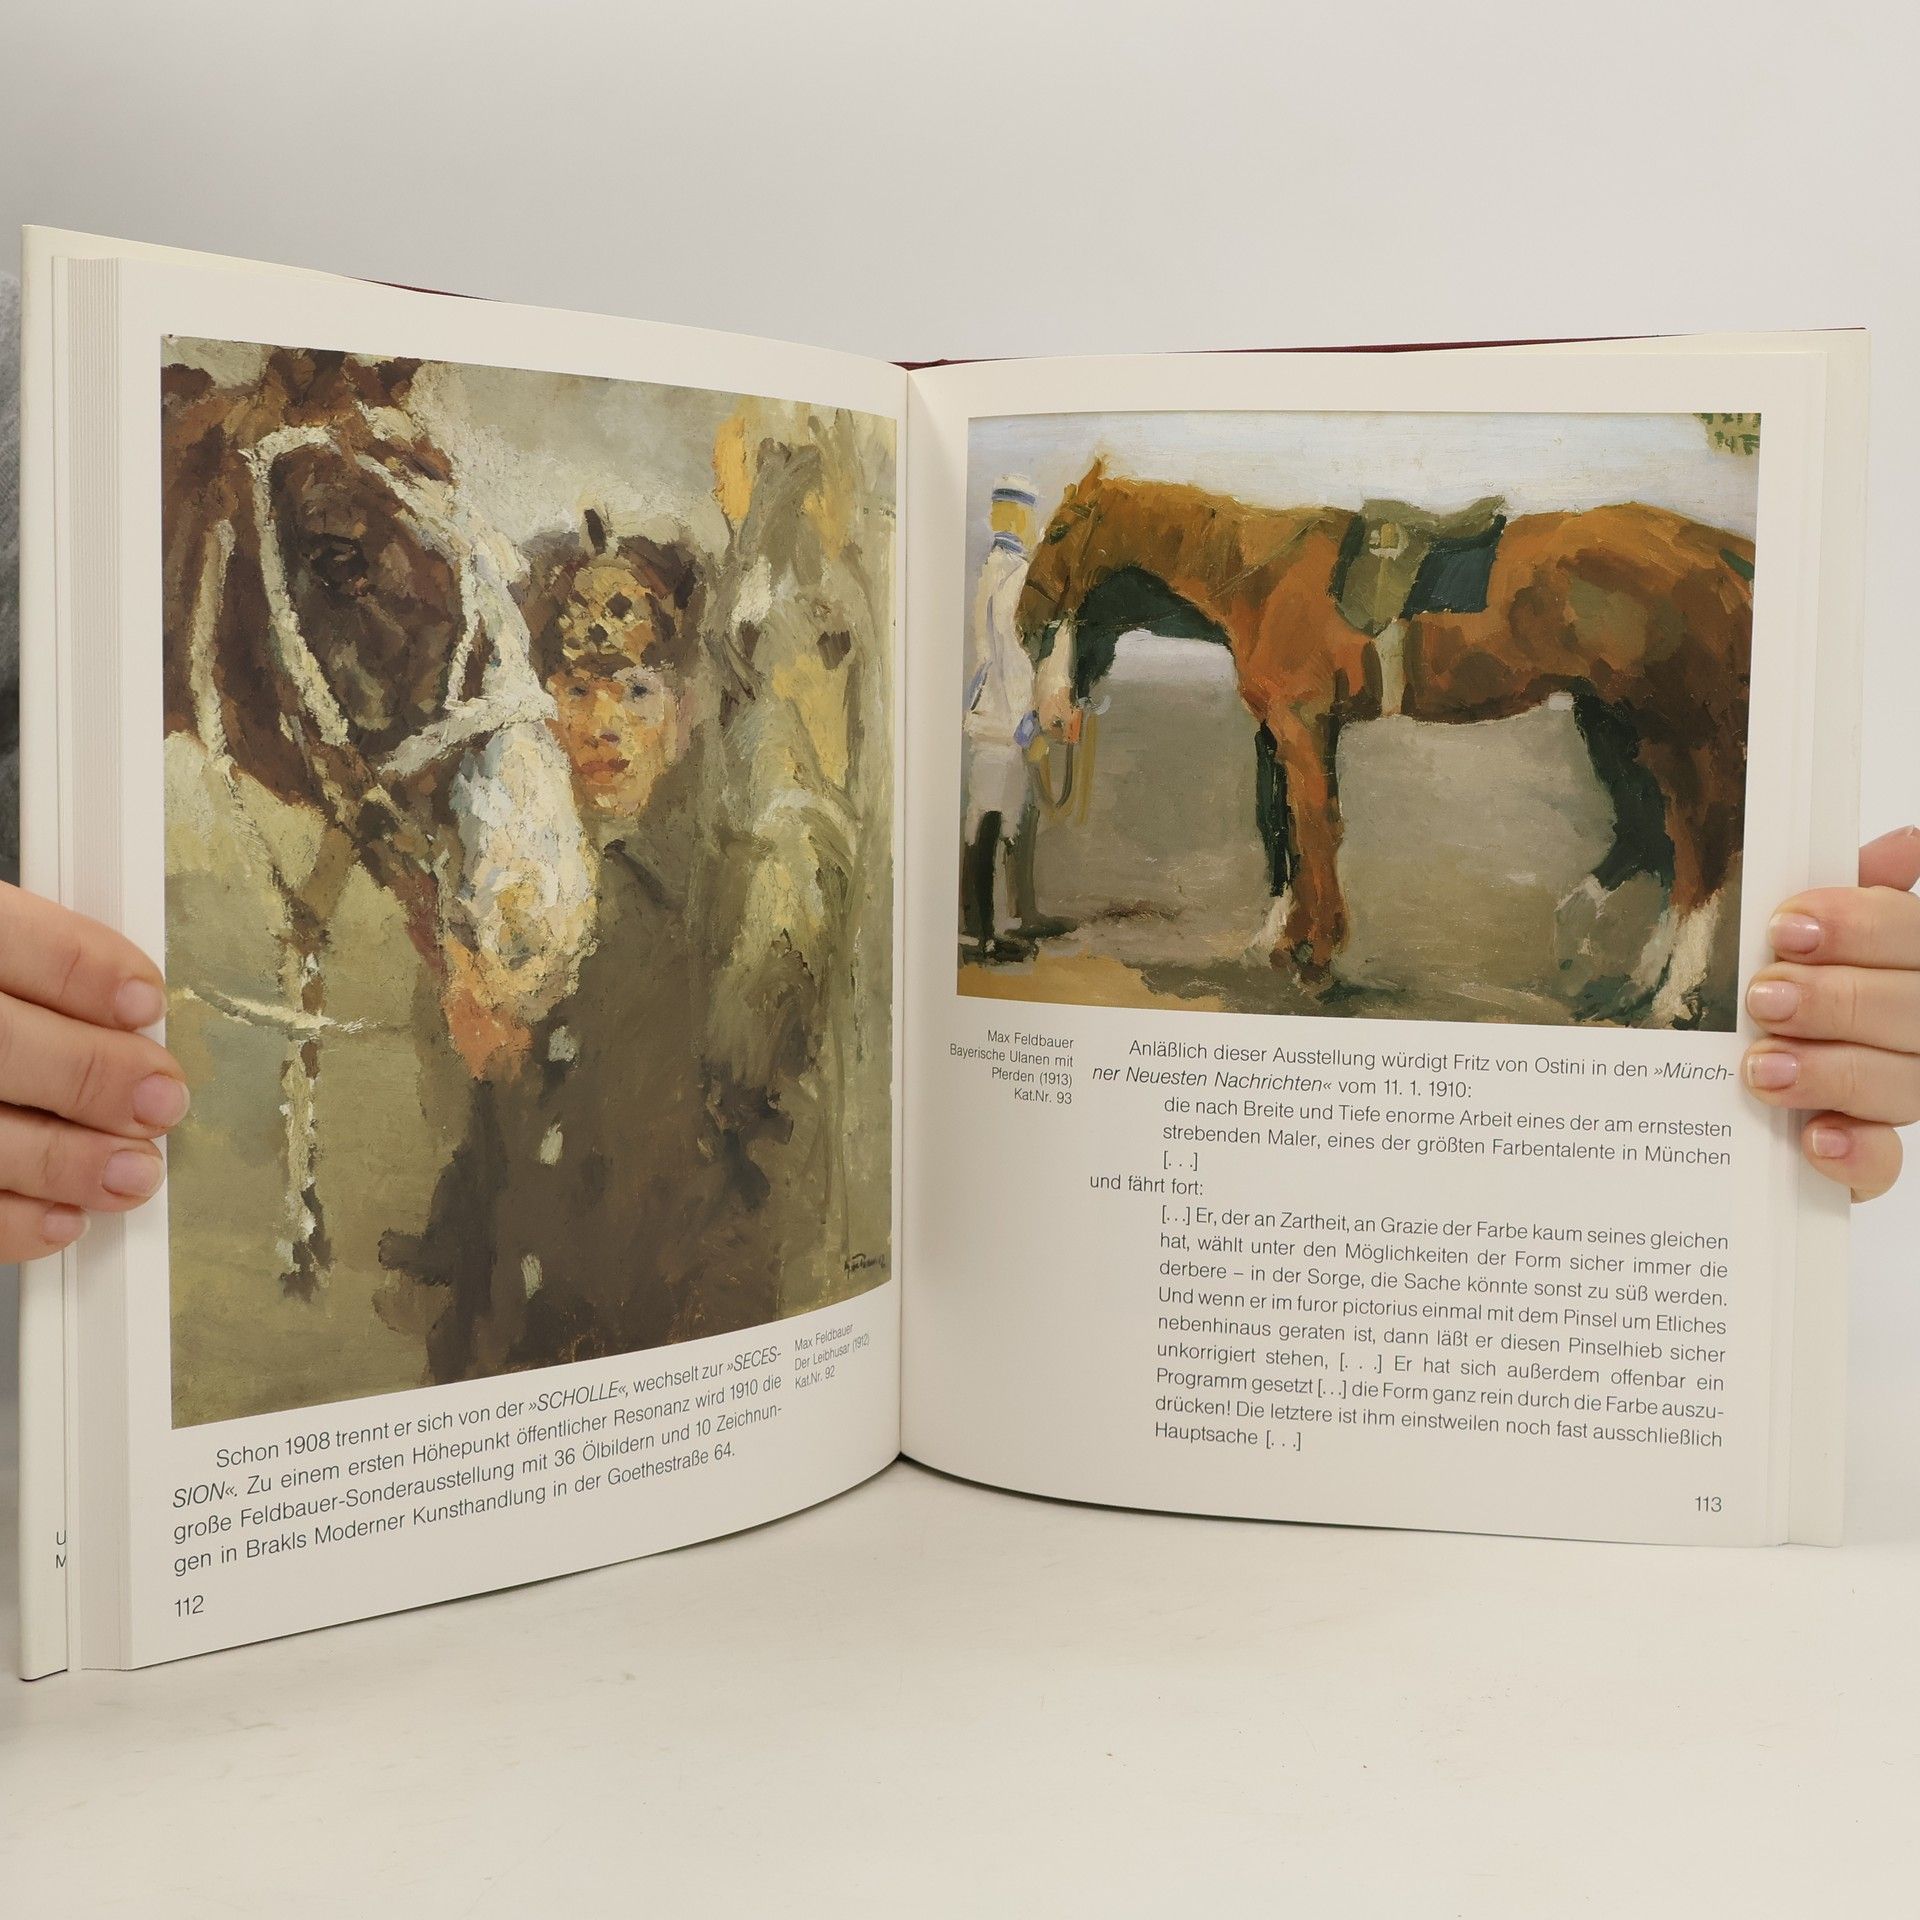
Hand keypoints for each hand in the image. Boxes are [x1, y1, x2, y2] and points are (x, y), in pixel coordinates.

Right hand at [0, 883, 188, 1257]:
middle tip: (159, 1099)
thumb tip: (123, 1014)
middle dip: (92, 1076)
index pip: (4, 936)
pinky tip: (61, 1218)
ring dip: (65, 1161)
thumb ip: (25, 970)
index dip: (85, 969)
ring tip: (133, 1171)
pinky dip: (9, 1221)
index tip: (144, 1001)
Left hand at [1743, 827, 1919, 1200]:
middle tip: (1765, 997)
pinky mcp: (1870, 1158)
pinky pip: (1886, 1165)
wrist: (1734, 1082)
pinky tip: (1818, 1137)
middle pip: (1914, 1010)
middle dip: (1836, 1000)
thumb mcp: (1808, 936)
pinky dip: (1856, 1152)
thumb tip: (1903, 843)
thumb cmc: (1787, 988)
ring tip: (1763, 1067)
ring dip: (1834, 1071)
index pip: (1913, 935)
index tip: (1787, 927)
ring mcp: (1902, 1093)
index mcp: (1906, 964)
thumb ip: (1854, 893)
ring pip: (1905, 1084)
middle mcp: (1917, 1028)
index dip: (1861, 926)